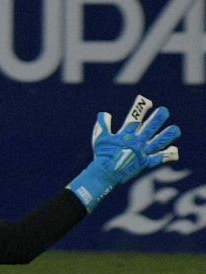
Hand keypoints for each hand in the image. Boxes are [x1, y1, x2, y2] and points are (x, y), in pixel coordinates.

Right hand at [67, 95, 180, 209]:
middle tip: (164, 111)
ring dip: (167, 135)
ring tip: (176, 129)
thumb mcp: (99, 137)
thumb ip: (102, 124)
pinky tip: (175, 150)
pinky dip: (167, 155)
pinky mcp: (145, 163)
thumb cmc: (101, 155)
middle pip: (149, 128)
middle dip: (157, 118)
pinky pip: (158, 158)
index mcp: (125, 135)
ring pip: (158, 142)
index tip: (146, 101)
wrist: (106, 173)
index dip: (140, 108)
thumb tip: (104, 113)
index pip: (134, 118)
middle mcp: (136, 142)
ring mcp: (142, 153)